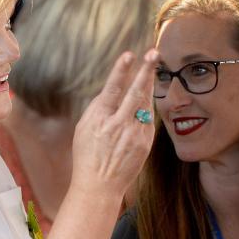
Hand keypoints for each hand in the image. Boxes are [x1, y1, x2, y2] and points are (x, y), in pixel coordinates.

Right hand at [69, 50, 158, 199]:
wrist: (99, 186)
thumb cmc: (88, 154)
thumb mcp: (84, 128)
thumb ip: (99, 108)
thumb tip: (113, 88)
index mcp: (100, 119)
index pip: (113, 89)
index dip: (121, 70)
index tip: (129, 55)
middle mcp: (119, 125)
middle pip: (136, 93)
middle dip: (146, 71)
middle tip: (155, 53)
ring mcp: (134, 135)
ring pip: (145, 103)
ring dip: (149, 84)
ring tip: (153, 66)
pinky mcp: (145, 143)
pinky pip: (148, 119)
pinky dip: (146, 107)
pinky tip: (146, 98)